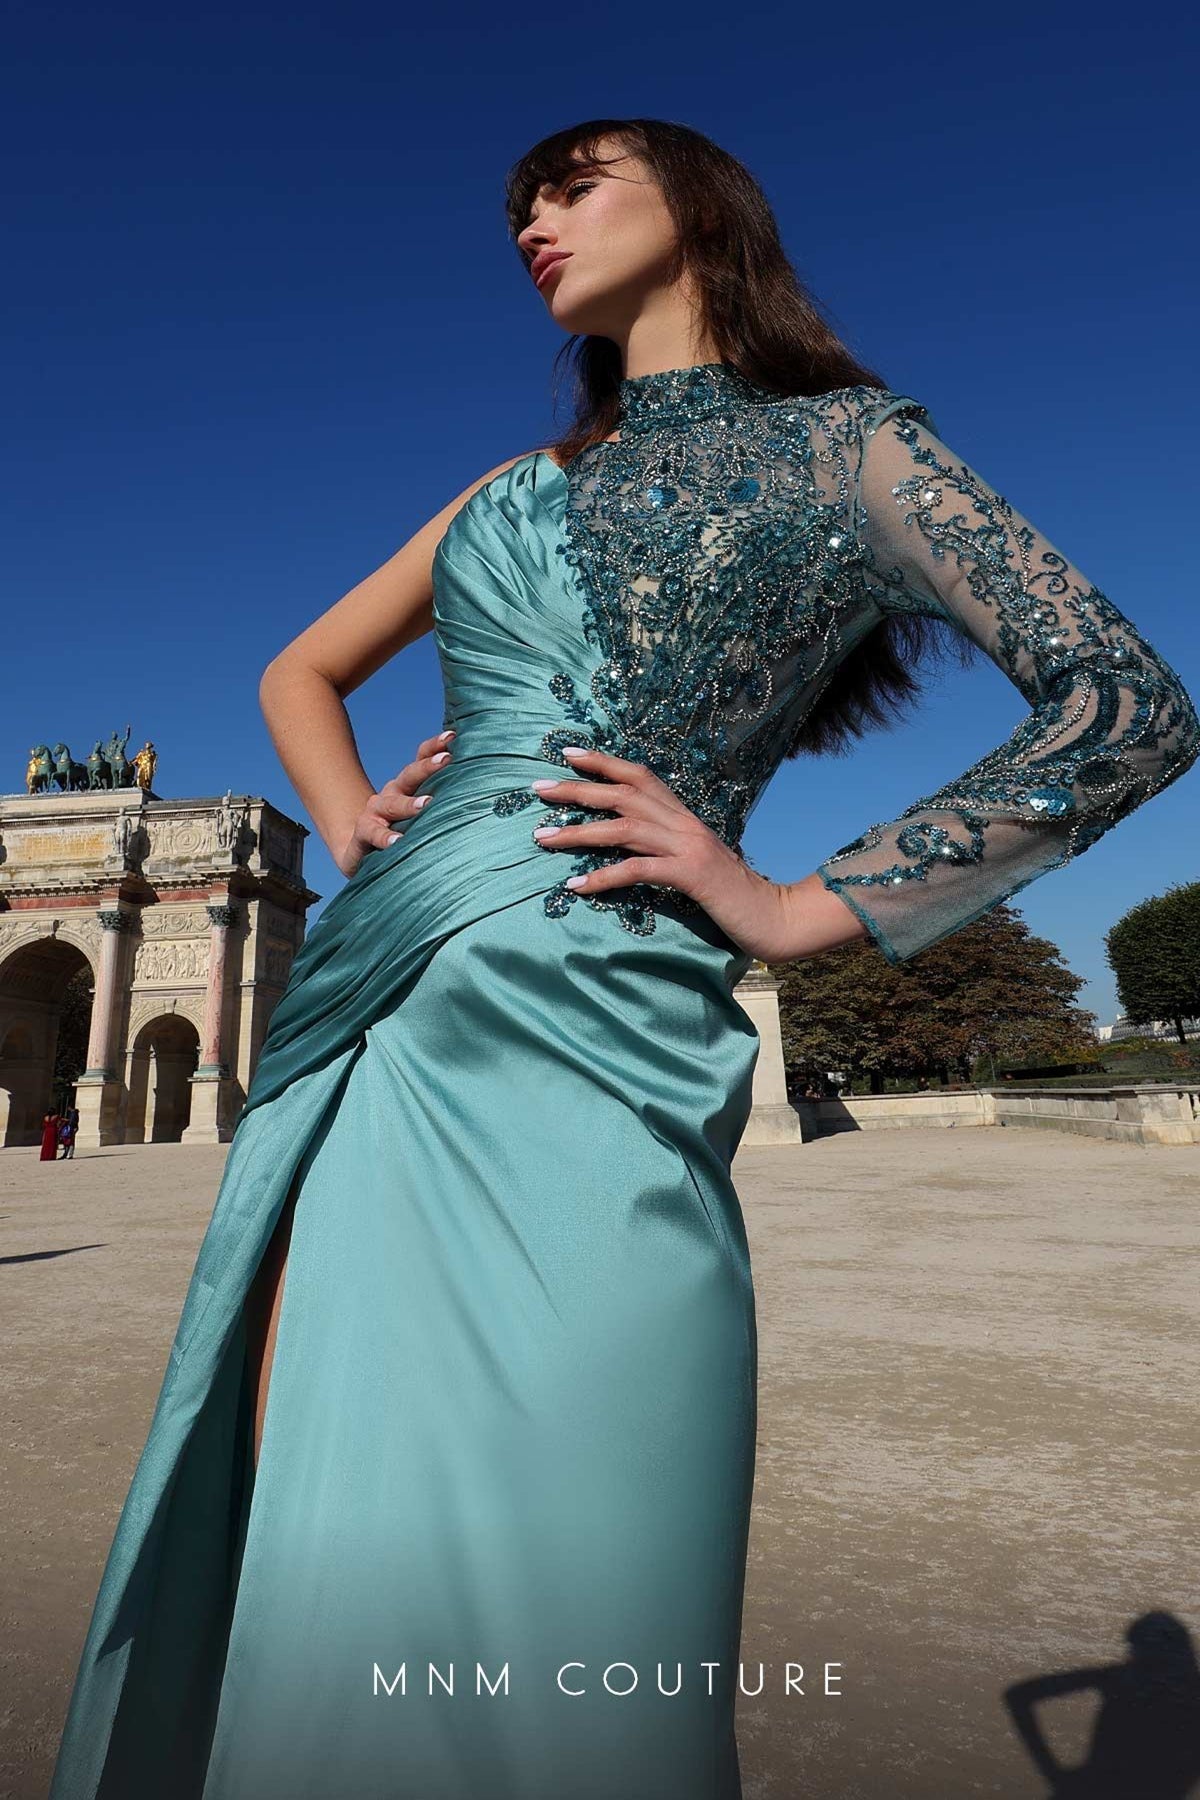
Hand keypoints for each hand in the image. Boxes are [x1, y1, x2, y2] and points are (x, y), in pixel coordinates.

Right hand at [335, 729, 454, 878]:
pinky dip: (386, 837)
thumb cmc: (402, 831)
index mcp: (408, 785)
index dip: (435, 746)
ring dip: (408, 804)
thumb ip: (443, 804)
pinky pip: (374, 833)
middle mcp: (392, 792)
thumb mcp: (422, 815)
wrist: (359, 848)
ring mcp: (376, 811)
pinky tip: (397, 842)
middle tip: (446, 760)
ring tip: (426, 804)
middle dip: (427, 766)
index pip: (420, 759)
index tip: (452, 737)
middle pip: (409, 775)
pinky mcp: (364, 832)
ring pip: (392, 803)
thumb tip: (485, 797)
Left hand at [527, 746, 812, 960]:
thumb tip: (625, 840)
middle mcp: (684, 823)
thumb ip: (664, 846)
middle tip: (537, 789)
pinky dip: (603, 876)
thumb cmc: (730, 894)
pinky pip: (638, 870)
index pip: (639, 776)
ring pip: (624, 827)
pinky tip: (576, 885)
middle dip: (576, 790)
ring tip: (542, 837)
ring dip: (578, 832)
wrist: (773, 916)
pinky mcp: (691, 876)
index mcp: (683, 816)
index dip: (603, 762)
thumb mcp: (693, 861)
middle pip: (623, 795)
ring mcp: (688, 847)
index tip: (567, 754)